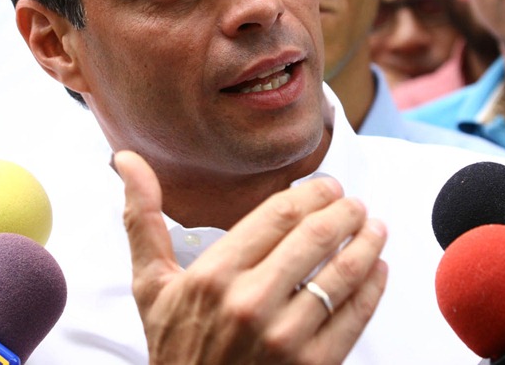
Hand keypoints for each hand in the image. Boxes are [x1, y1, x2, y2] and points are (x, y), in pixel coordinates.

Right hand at [115, 150, 387, 364]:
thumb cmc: (175, 348)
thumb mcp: (151, 286)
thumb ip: (143, 219)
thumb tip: (125, 159)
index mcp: (213, 275)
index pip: (278, 214)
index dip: (312, 194)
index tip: (328, 186)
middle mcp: (249, 303)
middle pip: (315, 237)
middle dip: (345, 212)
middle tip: (355, 204)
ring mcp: (284, 338)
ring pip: (341, 274)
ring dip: (367, 243)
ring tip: (374, 228)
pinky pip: (354, 317)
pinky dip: (373, 288)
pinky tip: (378, 269)